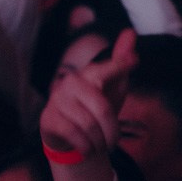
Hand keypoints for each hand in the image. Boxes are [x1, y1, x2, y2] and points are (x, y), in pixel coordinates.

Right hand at [39, 29, 136, 161]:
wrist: (69, 136)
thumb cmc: (95, 109)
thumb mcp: (112, 88)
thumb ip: (121, 63)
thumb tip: (130, 31)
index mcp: (90, 73)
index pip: (106, 69)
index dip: (119, 66)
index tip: (133, 61)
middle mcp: (72, 82)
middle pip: (102, 108)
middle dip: (112, 130)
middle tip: (114, 141)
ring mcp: (58, 99)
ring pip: (89, 124)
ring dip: (99, 141)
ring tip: (101, 146)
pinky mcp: (48, 118)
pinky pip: (74, 134)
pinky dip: (86, 146)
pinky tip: (88, 148)